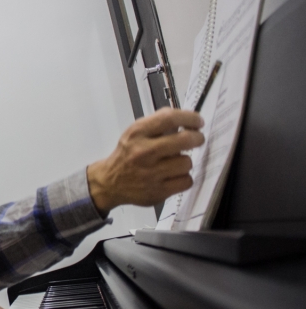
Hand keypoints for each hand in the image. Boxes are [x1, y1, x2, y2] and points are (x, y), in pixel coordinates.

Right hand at [86, 108, 204, 212]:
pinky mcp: (158, 191)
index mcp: (137, 134)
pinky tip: (174, 176)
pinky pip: (186, 181)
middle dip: (197, 138)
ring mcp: (151, 173)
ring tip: (175, 163)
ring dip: (185, 161)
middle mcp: (143, 152)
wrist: (110, 182)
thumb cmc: (127, 155)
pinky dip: (184, 178)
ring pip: (187, 162)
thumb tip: (186, 120)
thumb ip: (157, 124)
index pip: (169, 118)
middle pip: (185, 139)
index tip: (198, 121)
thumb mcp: (134, 133)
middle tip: (197, 139)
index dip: (189, 117)